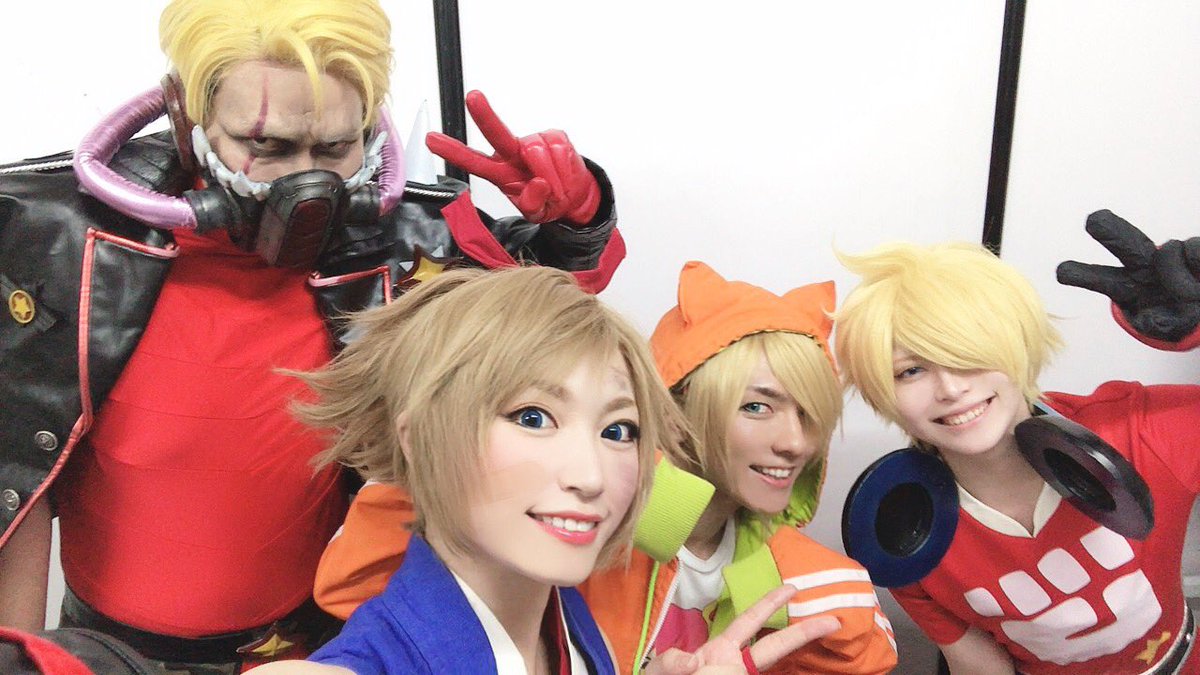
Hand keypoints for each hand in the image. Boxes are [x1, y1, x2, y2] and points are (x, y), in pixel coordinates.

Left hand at [426, 90, 600, 225]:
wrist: (574, 195)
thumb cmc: (548, 201)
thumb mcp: (537, 215)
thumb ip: (533, 205)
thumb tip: (538, 184)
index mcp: (500, 172)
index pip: (473, 160)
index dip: (453, 151)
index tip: (431, 139)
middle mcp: (513, 152)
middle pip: (497, 133)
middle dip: (485, 115)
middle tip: (473, 97)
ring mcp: (534, 142)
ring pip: (536, 151)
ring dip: (549, 176)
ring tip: (555, 189)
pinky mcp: (555, 136)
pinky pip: (557, 151)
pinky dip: (563, 170)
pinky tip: (562, 177)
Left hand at [645, 585, 840, 674]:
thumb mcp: (662, 670)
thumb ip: (672, 662)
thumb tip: (691, 663)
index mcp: (720, 651)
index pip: (749, 622)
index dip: (769, 604)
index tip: (792, 588)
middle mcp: (736, 665)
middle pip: (774, 647)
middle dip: (801, 633)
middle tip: (832, 619)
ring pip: (772, 669)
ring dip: (795, 658)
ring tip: (823, 635)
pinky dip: (785, 674)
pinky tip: (803, 672)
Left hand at [1056, 209, 1199, 341]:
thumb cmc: (1178, 316)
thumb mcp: (1166, 326)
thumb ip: (1157, 323)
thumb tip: (1154, 319)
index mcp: (1127, 287)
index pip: (1101, 279)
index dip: (1083, 276)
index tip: (1062, 272)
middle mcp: (1145, 266)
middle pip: (1126, 245)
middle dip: (1110, 232)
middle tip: (1094, 220)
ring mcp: (1171, 255)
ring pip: (1169, 251)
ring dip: (1176, 275)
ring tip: (1188, 296)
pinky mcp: (1194, 249)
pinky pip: (1193, 251)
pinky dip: (1197, 265)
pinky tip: (1199, 280)